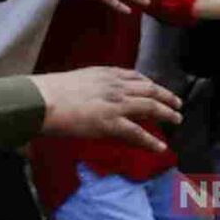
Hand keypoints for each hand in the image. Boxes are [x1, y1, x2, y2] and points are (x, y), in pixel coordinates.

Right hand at [30, 67, 181, 152]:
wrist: (42, 100)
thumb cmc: (50, 91)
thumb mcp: (78, 79)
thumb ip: (92, 83)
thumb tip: (92, 92)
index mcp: (107, 73)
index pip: (136, 76)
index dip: (150, 83)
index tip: (156, 88)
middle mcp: (116, 85)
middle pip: (150, 89)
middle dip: (166, 96)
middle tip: (177, 103)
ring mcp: (116, 104)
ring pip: (150, 107)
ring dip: (167, 113)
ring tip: (177, 119)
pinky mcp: (111, 123)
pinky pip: (137, 133)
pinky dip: (151, 141)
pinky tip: (160, 147)